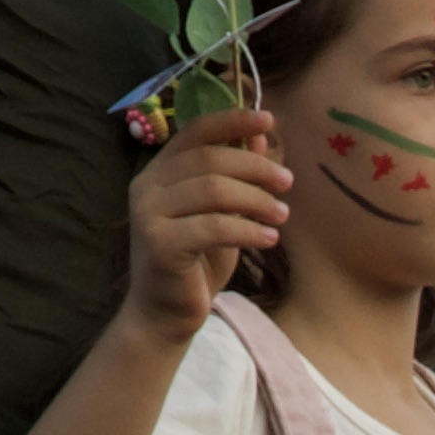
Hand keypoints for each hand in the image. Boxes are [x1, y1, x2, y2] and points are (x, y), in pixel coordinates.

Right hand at [120, 108, 292, 335]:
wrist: (165, 314)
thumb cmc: (196, 262)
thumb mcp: (221, 214)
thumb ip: (234, 176)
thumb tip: (260, 136)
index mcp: (159, 170)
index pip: (195, 131)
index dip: (232, 120)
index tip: (269, 120)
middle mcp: (147, 185)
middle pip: (209, 159)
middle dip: (255, 167)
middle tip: (287, 182)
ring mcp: (148, 214)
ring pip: (212, 189)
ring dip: (256, 199)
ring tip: (283, 214)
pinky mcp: (159, 243)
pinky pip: (212, 227)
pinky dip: (247, 229)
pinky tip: (269, 238)